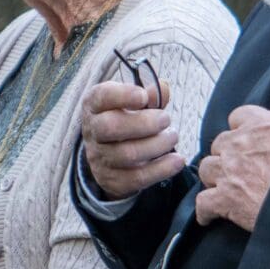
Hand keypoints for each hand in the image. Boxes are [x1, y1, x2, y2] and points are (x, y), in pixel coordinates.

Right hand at [82, 74, 183, 199]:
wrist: (111, 154)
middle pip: (110, 127)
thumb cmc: (127, 118)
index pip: (101, 97)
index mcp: (94, 105)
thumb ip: (150, 94)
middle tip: (166, 119)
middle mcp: (92, 131)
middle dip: (143, 123)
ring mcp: (99, 158)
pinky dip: (161, 169)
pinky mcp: (112, 180)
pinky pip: (137, 177)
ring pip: (126, 154)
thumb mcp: (135, 102)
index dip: (122, 95)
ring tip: (173, 137)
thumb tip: (163, 88)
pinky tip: (176, 160)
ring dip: (156, 145)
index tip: (143, 96)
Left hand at [194, 104, 269, 234]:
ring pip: (206, 169)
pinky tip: (209, 216)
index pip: (238, 117)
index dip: (240, 130)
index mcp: (260, 125)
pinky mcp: (225, 198)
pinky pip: (203, 203)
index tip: (244, 137)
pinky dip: (205, 212)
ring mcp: (229, 171)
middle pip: (219, 144)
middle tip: (237, 166)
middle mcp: (239, 144)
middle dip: (226, 155)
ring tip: (223, 187)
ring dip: (213, 177)